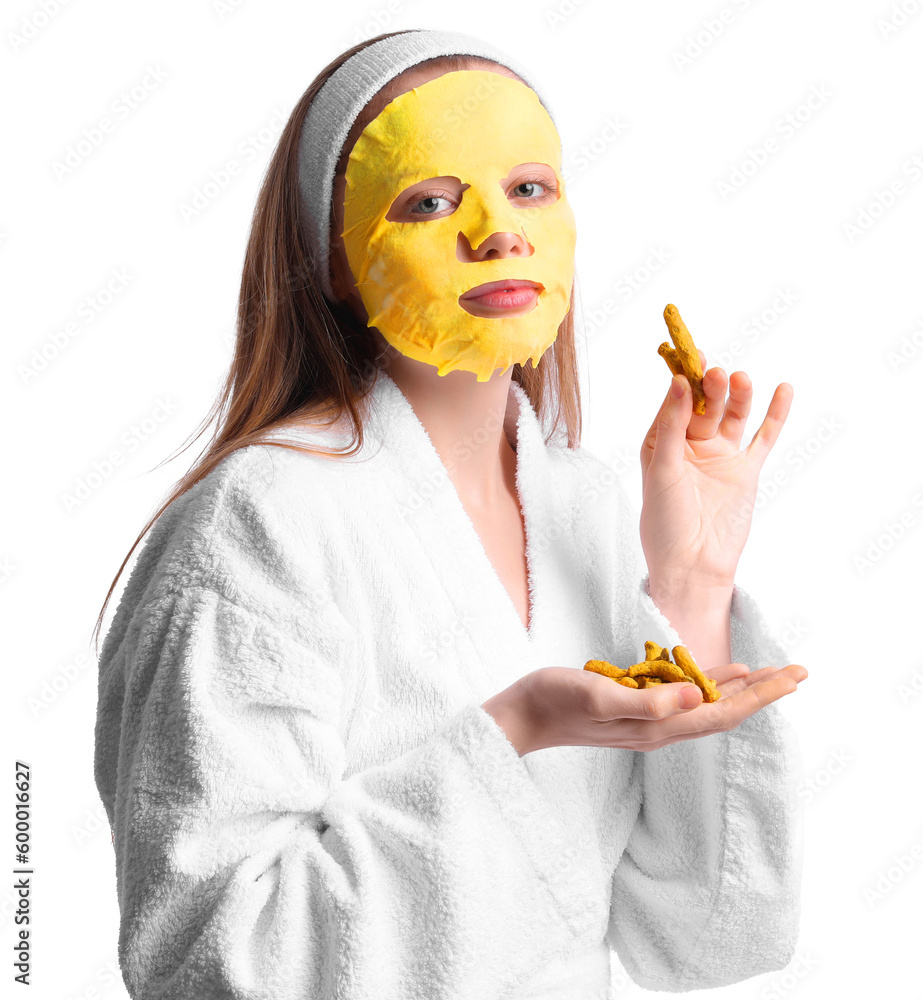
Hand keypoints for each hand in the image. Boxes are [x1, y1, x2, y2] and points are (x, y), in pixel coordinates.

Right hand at [482, 662, 807, 754]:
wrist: (523, 718)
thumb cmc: (555, 702)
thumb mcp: (597, 695)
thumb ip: (647, 701)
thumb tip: (696, 697)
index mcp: (658, 727)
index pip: (722, 712)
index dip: (760, 695)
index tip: (793, 677)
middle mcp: (661, 728)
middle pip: (724, 711)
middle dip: (763, 692)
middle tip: (799, 671)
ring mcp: (649, 720)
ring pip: (708, 705)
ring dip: (742, 690)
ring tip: (772, 673)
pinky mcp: (636, 708)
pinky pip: (685, 699)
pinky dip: (708, 684)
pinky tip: (719, 674)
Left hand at [639, 352, 792, 590]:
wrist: (693, 565)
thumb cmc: (665, 521)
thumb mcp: (662, 470)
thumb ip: (671, 427)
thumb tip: (678, 383)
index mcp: (661, 442)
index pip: (675, 402)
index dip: (684, 379)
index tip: (692, 356)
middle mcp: (691, 444)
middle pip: (705, 405)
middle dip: (711, 388)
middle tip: (716, 373)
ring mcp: (721, 456)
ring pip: (733, 416)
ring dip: (739, 395)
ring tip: (741, 379)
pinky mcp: (746, 470)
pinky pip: (763, 437)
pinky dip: (774, 415)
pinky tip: (783, 390)